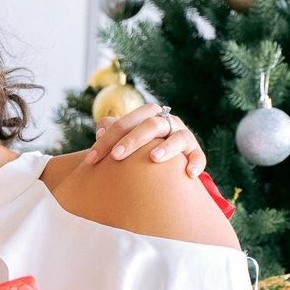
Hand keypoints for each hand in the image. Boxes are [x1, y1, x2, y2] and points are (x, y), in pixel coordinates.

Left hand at [86, 101, 205, 175]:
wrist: (168, 160)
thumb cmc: (139, 148)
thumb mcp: (126, 138)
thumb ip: (114, 131)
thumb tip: (101, 128)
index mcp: (147, 117)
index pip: (125, 123)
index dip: (106, 140)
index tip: (90, 159)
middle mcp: (167, 122)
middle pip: (150, 125)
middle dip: (131, 140)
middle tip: (116, 157)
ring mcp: (183, 136)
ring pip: (178, 137)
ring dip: (167, 147)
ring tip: (154, 158)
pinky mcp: (195, 152)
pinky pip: (198, 156)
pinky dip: (196, 163)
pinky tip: (189, 173)